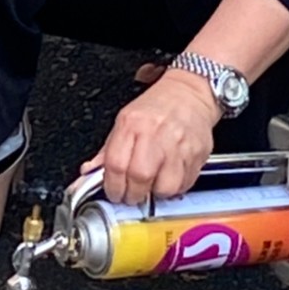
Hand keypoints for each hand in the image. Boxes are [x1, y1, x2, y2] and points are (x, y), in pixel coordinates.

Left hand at [80, 72, 219, 204]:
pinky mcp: (197, 154)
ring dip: (156, 193)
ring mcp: (179, 145)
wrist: (188, 94)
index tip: (114, 193)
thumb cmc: (156, 107)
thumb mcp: (124, 121)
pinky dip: (175, 189)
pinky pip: (185, 184)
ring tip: (153, 185)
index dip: (113, 187)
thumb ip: (107, 151)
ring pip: (166, 186)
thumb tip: (90, 173)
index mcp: (132, 124)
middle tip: (132, 195)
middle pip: (140, 176)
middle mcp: (156, 133)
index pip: (116, 164)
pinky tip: (169, 177)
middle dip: (133, 195)